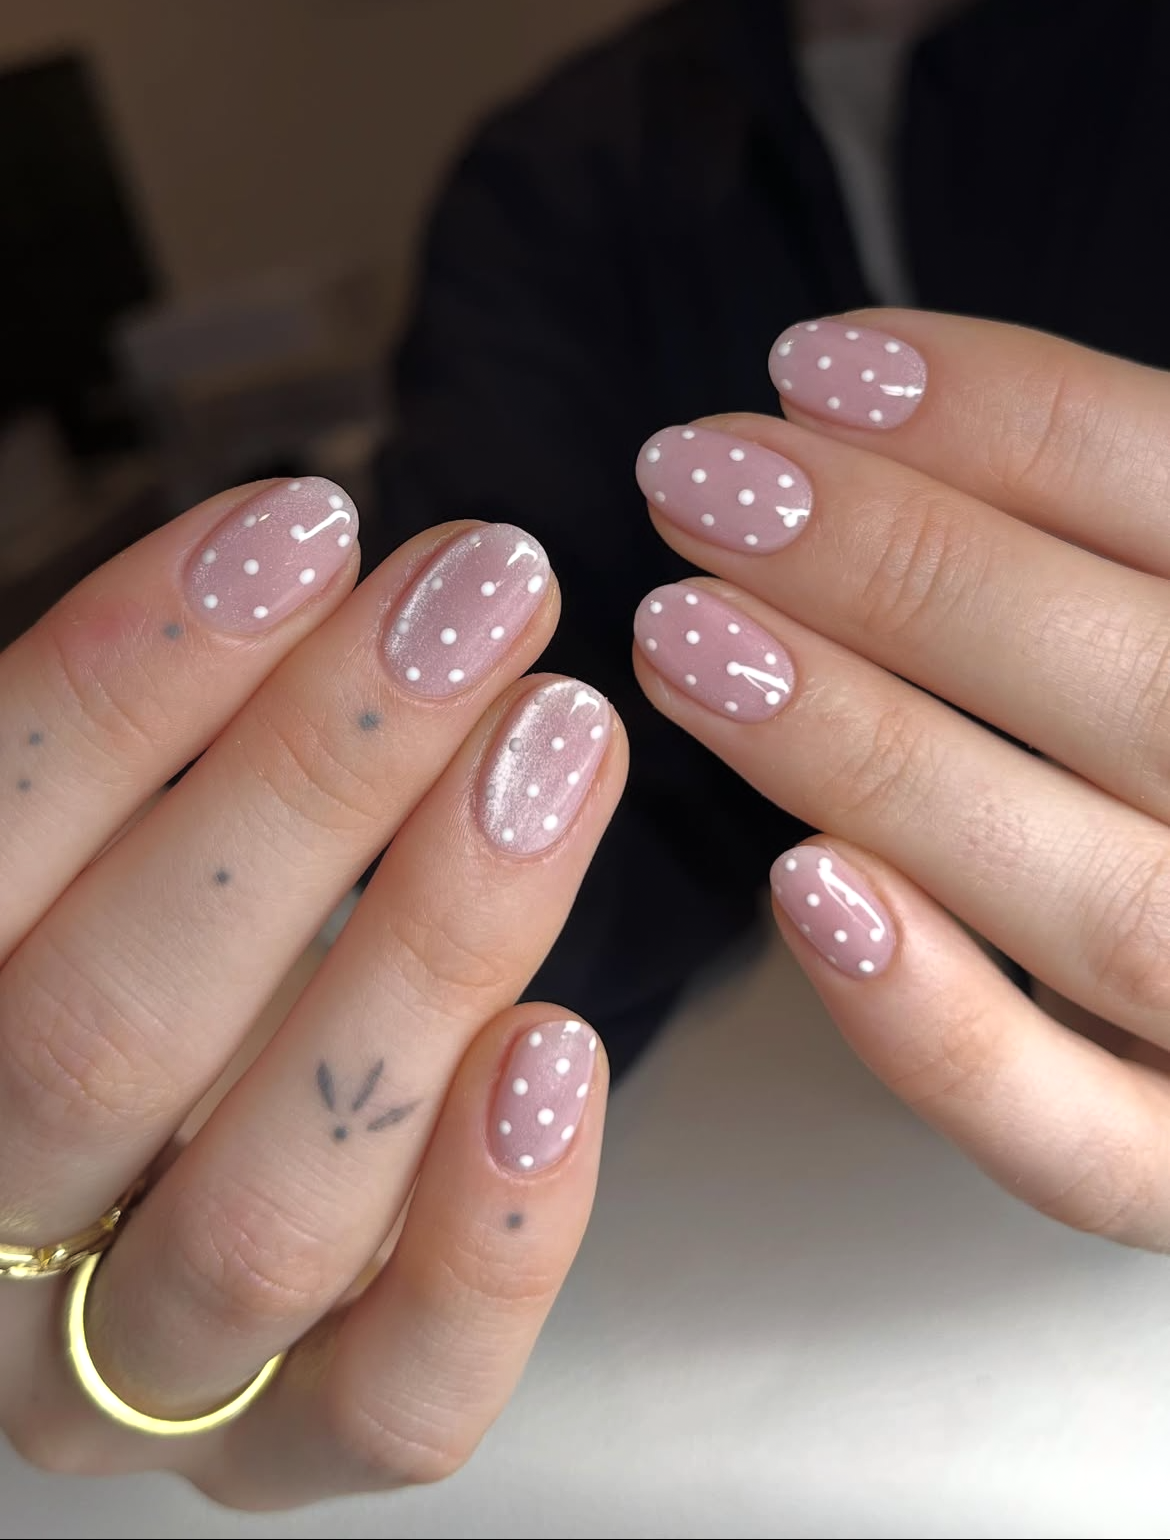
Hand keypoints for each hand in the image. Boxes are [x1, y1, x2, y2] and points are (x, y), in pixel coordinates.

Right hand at [0, 478, 623, 1506]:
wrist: (131, 1166)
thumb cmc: (111, 943)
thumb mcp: (79, 841)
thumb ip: (110, 753)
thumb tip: (279, 565)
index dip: (127, 684)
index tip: (301, 529)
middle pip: (116, 1033)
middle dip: (311, 788)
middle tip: (473, 605)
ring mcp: (133, 1380)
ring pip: (270, 1212)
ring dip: (432, 951)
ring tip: (560, 744)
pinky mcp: (298, 1448)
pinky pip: (400, 1400)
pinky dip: (490, 1234)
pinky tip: (562, 1044)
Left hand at [634, 310, 1169, 1249]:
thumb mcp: (1164, 617)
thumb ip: (1102, 545)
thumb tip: (850, 416)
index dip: (1017, 422)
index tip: (813, 371)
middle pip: (1143, 688)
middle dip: (906, 572)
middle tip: (702, 482)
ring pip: (1100, 902)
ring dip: (878, 756)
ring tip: (685, 634)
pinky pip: (1084, 1145)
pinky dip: (941, 1036)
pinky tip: (800, 891)